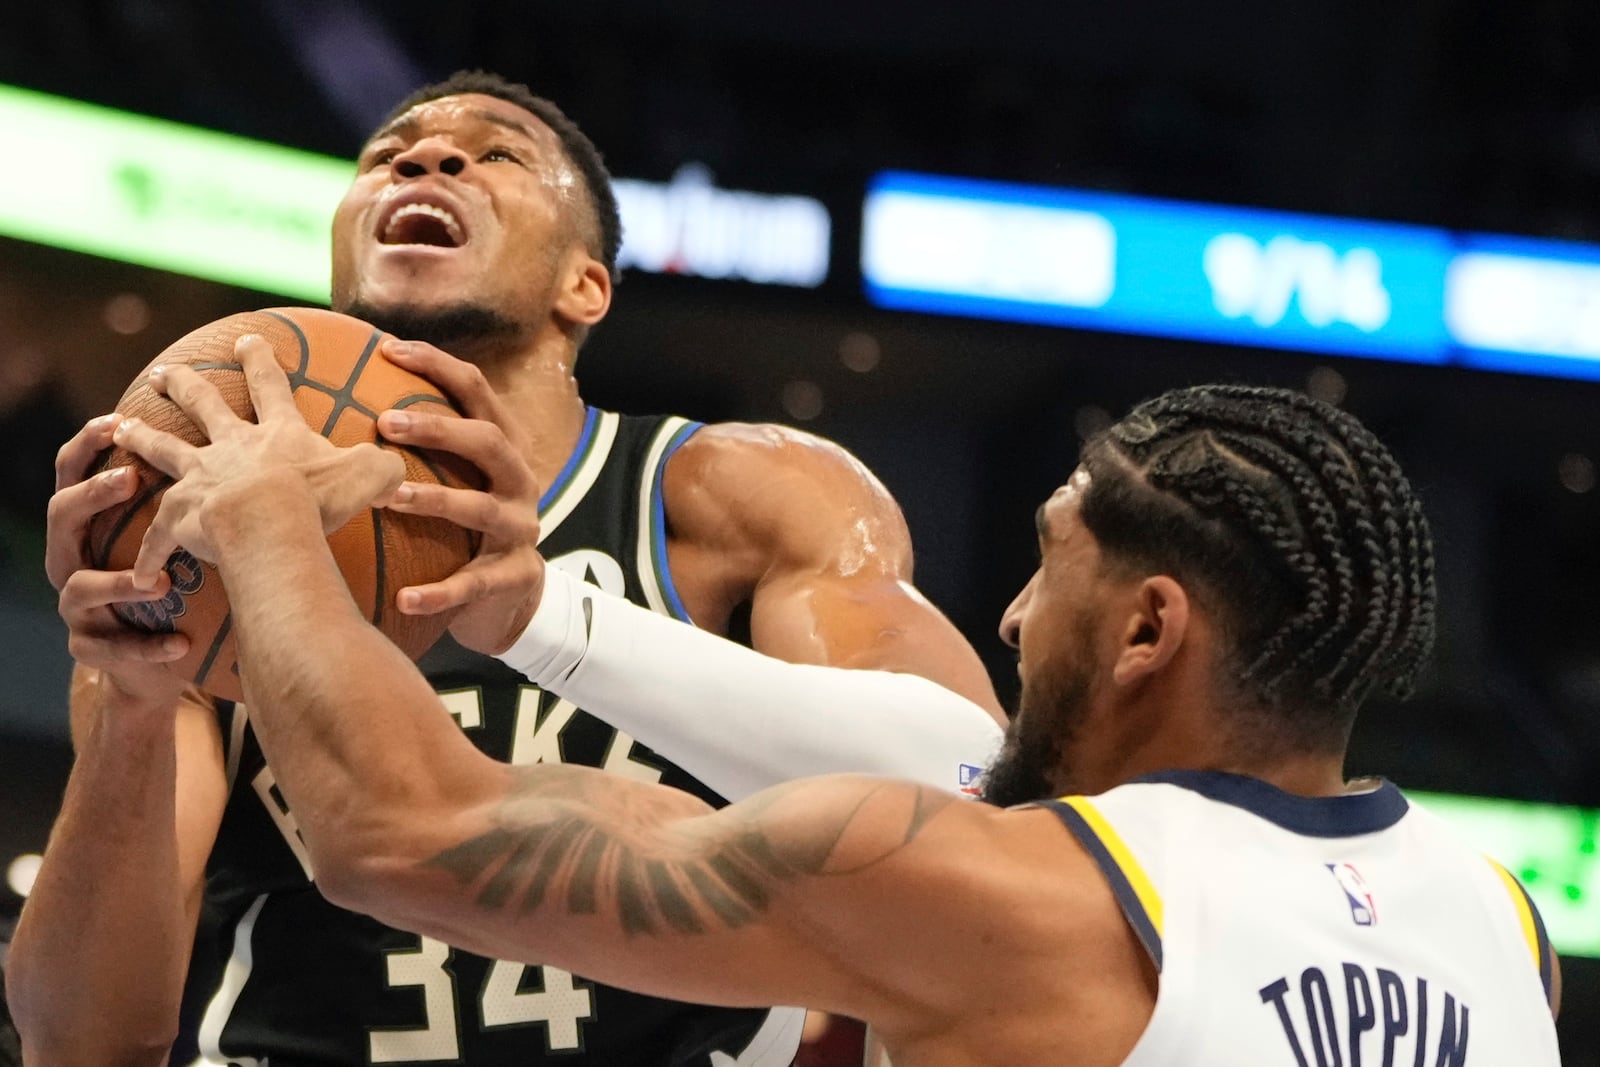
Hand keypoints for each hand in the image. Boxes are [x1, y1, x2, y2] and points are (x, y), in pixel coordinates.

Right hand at [47, 413, 189, 705]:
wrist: (156, 660)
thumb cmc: (168, 587)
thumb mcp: (169, 541)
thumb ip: (179, 501)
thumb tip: (234, 442)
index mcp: (86, 528)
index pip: (72, 474)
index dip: (87, 445)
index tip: (117, 418)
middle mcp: (70, 560)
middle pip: (61, 516)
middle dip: (94, 495)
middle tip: (133, 478)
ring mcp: (74, 607)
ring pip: (79, 587)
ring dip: (119, 583)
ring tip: (160, 584)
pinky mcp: (89, 650)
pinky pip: (113, 647)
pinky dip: (148, 645)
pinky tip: (181, 645)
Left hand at [114, 334, 405, 585]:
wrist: (268, 520)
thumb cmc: (320, 497)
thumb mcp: (370, 474)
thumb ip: (381, 467)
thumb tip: (396, 469)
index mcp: (278, 434)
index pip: (269, 385)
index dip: (260, 361)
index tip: (248, 340)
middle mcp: (233, 447)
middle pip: (203, 407)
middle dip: (185, 385)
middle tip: (165, 372)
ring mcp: (202, 477)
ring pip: (164, 450)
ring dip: (142, 438)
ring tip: (121, 428)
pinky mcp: (181, 516)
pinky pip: (160, 535)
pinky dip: (151, 553)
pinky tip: (144, 573)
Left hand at [376, 339, 543, 654]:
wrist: (511, 594)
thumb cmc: (464, 524)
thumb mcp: (455, 475)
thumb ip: (422, 440)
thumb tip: (342, 389)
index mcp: (504, 445)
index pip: (477, 390)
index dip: (437, 366)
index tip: (388, 349)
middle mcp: (519, 480)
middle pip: (488, 442)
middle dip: (439, 429)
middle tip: (385, 423)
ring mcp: (520, 528)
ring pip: (481, 509)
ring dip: (434, 500)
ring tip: (389, 499)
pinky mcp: (516, 576)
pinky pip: (475, 583)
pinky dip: (439, 592)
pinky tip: (404, 598)